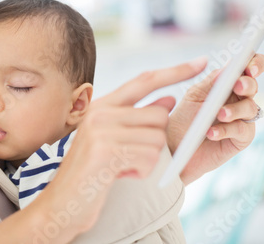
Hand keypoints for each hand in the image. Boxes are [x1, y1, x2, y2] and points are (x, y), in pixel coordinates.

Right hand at [36, 57, 206, 237]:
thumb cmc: (91, 172)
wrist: (62, 202)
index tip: (201, 62)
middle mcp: (100, 112)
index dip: (175, 71)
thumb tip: (169, 99)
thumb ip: (137, 118)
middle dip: (155, 140)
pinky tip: (120, 174)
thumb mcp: (113, 139)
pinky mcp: (106, 151)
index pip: (144, 80)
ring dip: (148, 160)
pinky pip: (149, 157)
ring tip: (123, 166)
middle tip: (132, 156)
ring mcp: (101, 130)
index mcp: (101, 106)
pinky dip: (142, 171)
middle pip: (159, 115)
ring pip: (157, 139)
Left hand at [167, 54, 263, 184]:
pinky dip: (226, 130)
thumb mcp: (194, 96)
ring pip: (250, 108)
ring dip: (234, 110)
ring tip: (219, 114)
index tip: (249, 66)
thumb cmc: (184, 118)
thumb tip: (227, 68)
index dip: (255, 63)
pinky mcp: (240, 138)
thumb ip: (211, 82)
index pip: (248, 67)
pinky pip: (241, 130)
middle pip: (253, 85)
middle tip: (238, 86)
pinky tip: (211, 133)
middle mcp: (239, 99)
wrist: (175, 146)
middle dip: (247, 84)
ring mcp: (242, 118)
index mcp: (228, 84)